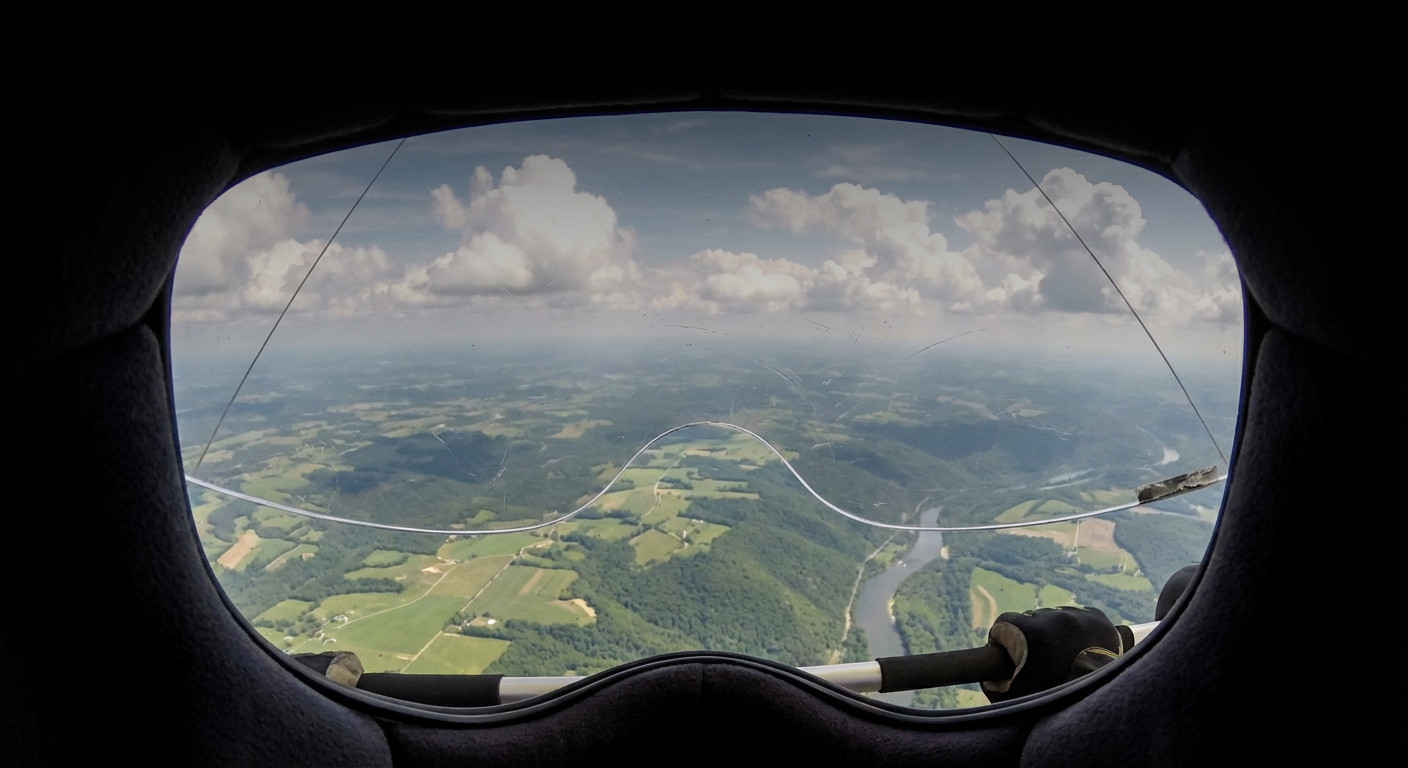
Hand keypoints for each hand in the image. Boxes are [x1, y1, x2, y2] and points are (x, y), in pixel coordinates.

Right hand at [981, 606, 1122, 702]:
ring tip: (1062, 655)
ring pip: (1055, 617)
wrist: (1103, 701)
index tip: (1011, 655)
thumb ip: (993, 683)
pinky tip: (1078, 647)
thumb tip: (988, 674)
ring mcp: (1075, 614)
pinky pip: (1078, 616)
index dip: (1004, 641)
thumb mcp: (1013, 697)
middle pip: (1030, 619)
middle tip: (1041, 660)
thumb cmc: (1054, 699)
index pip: (1003, 624)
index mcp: (1026, 630)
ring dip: (1054, 631)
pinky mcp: (1096, 616)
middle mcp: (1050, 615)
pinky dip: (1076, 629)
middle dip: (1031, 636)